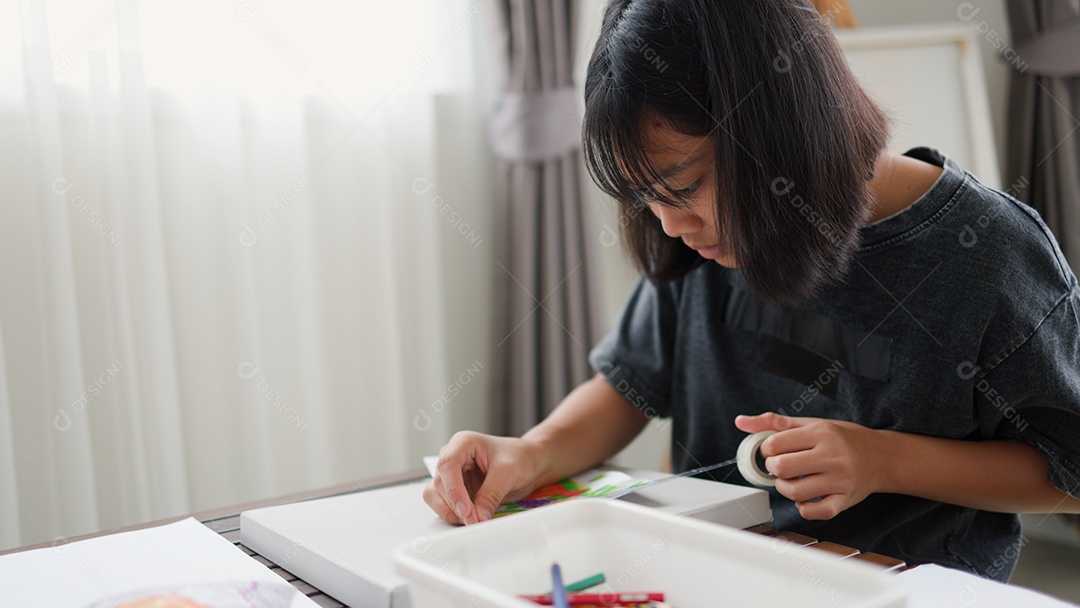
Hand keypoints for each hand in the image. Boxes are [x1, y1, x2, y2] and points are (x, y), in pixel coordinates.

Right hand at [423, 431, 545, 524]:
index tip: (465, 510)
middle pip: (439, 483)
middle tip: (474, 521)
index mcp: (463, 443)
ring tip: (473, 520)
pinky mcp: (456, 489)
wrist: (529, 463)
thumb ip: (491, 494)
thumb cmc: (520, 457)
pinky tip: (471, 518)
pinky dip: (454, 514)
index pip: (448, 465)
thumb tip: (478, 516)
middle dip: (454, 505)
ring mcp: (453, 474)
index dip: (453, 490)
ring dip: (450, 512)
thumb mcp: (509, 472)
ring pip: (436, 495)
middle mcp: (453, 456)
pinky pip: (445, 504)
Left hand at [734, 412, 890, 519]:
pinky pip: (816, 512)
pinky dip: (804, 508)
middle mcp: (832, 456)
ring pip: (794, 492)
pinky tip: (805, 498)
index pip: (775, 444)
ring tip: (792, 481)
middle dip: (774, 469)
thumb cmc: (841, 438)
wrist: (881, 456)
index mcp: (821, 433)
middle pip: (782, 468)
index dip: (767, 449)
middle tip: (782, 467)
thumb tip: (740, 422)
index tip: (774, 451)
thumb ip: (773, 423)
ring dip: (785, 488)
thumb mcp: (810, 423)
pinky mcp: (845, 500)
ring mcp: (840, 480)